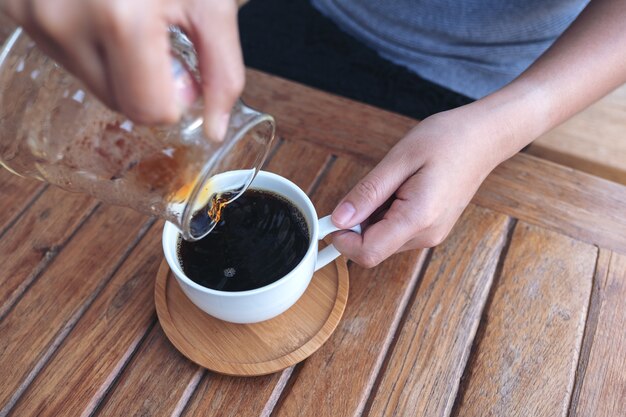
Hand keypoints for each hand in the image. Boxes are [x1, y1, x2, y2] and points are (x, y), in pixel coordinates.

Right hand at [0, 0, 242, 139]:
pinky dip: (90, 42)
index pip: (148, 111)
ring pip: (91, 82)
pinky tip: (100, 7)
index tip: (183, 66)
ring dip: (118, 61)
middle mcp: (63, 21)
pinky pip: (64, 55)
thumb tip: (216, 129)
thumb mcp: (209, 3)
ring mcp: (32, 15)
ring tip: (127, 14)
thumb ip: (221, 71)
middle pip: (118, 102)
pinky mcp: (16, 9)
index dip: (175, 95)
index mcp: (120, 20)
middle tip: (157, 35)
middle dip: (147, 80)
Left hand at [330, 107, 505, 267]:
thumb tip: (339, 219)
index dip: (342, 239)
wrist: (484, 138)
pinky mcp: (431, 229)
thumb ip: (368, 193)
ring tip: (393, 184)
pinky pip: (396, 232)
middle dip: (358, 224)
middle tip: (371, 187)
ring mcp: (431, 235)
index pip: (367, 253)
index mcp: (418, 218)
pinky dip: (386, 215)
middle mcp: (426, 235)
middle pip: (373, 249)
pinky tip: (400, 189)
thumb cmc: (447, 140)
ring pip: (383, 241)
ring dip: (373, 218)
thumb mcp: (400, 159)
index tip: (333, 216)